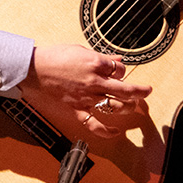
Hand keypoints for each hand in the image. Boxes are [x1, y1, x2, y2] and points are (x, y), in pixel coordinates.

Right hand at [19, 44, 151, 136]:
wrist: (35, 69)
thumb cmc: (55, 57)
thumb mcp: (82, 50)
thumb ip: (102, 57)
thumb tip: (117, 60)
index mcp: (96, 64)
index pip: (120, 69)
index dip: (122, 70)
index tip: (119, 70)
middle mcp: (94, 81)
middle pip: (125, 89)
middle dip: (140, 91)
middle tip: (147, 91)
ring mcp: (86, 97)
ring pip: (115, 105)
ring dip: (128, 106)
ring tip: (133, 105)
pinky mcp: (77, 108)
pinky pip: (94, 123)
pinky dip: (106, 131)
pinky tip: (115, 132)